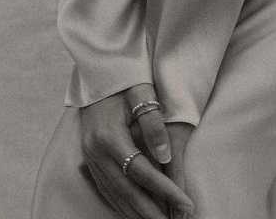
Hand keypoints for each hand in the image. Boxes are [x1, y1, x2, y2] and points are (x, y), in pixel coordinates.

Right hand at [78, 82, 195, 218]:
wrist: (97, 71)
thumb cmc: (123, 79)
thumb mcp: (141, 94)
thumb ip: (153, 124)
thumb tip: (165, 157)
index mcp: (109, 136)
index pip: (141, 171)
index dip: (165, 189)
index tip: (185, 202)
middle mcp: (96, 151)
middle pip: (126, 190)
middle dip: (151, 211)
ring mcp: (90, 157)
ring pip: (115, 194)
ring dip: (137, 212)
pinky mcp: (89, 159)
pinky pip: (106, 189)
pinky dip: (121, 204)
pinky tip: (134, 213)